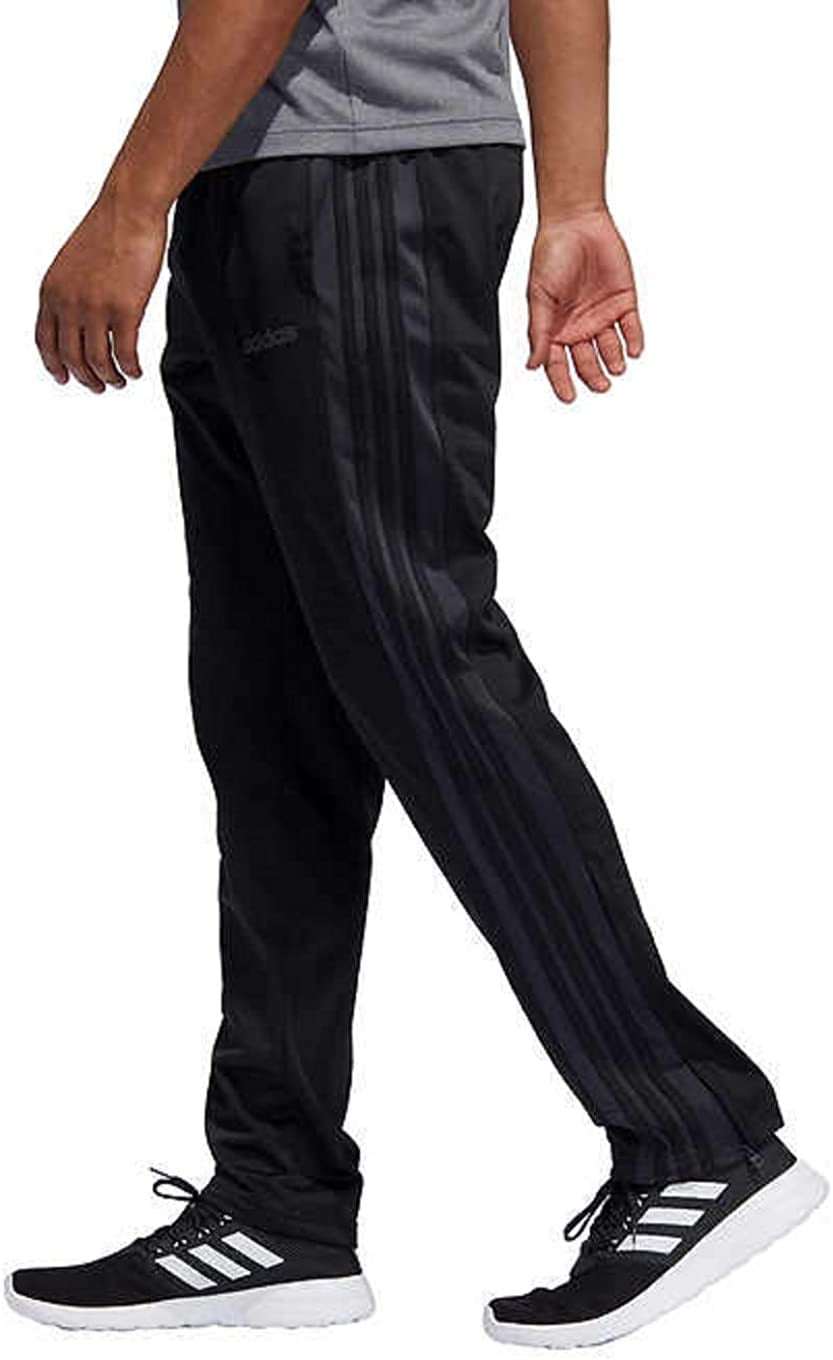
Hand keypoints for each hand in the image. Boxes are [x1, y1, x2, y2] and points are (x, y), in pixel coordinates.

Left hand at [36, 190, 167, 392]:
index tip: (64, 378)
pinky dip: (130, 369)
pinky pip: (125, 354)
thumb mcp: (71, 264)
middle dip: (85, 378)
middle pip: (71, 357)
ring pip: (97, 362)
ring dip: (109, 378)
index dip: (54, 365)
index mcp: (51, 291)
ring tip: (119, 381)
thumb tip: (79, 322)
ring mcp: (95, 308)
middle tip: (98, 386)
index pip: (44, 341)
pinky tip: (136, 372)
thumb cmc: (106, 230)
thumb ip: (68, 293)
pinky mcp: (125, 311)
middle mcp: (68, 303)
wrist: (127, 210)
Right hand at [527, 207, 644, 402]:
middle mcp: (578, 327)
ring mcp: (602, 316)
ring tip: (616, 369)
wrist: (577, 224)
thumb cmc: (551, 256)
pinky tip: (633, 351)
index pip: (558, 364)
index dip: (562, 382)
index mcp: (555, 329)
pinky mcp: (624, 302)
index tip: (570, 397)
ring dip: (613, 361)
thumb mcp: (539, 298)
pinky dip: (634, 341)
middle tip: (601, 386)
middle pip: (587, 362)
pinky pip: (631, 329)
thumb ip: (539, 333)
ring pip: (610, 349)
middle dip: (594, 376)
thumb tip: (532, 365)